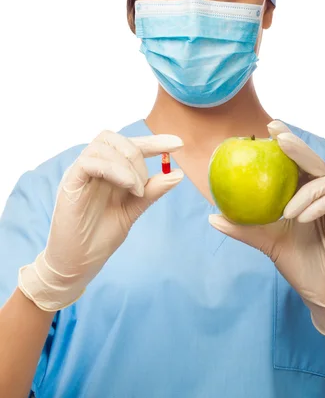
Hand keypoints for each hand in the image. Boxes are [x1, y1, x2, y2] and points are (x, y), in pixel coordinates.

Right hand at [19, 130, 183, 310]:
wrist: (78, 264)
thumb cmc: (101, 235)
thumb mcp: (133, 209)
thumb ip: (152, 190)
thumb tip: (178, 173)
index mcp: (106, 169)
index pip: (128, 144)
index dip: (153, 141)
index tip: (178, 144)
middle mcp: (92, 167)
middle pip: (113, 138)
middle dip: (138, 151)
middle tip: (146, 181)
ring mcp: (79, 174)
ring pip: (102, 146)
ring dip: (127, 164)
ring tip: (138, 190)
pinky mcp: (69, 184)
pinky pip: (88, 162)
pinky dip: (113, 169)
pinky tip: (129, 186)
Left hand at [209, 120, 324, 337]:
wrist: (319, 291)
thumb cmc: (294, 259)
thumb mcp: (264, 239)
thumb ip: (242, 227)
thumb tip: (211, 215)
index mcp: (304, 191)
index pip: (297, 160)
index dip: (287, 139)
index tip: (270, 127)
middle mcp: (322, 193)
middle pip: (315, 161)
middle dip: (298, 147)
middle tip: (279, 139)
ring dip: (306, 190)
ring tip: (286, 210)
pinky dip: (318, 206)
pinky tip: (301, 218)